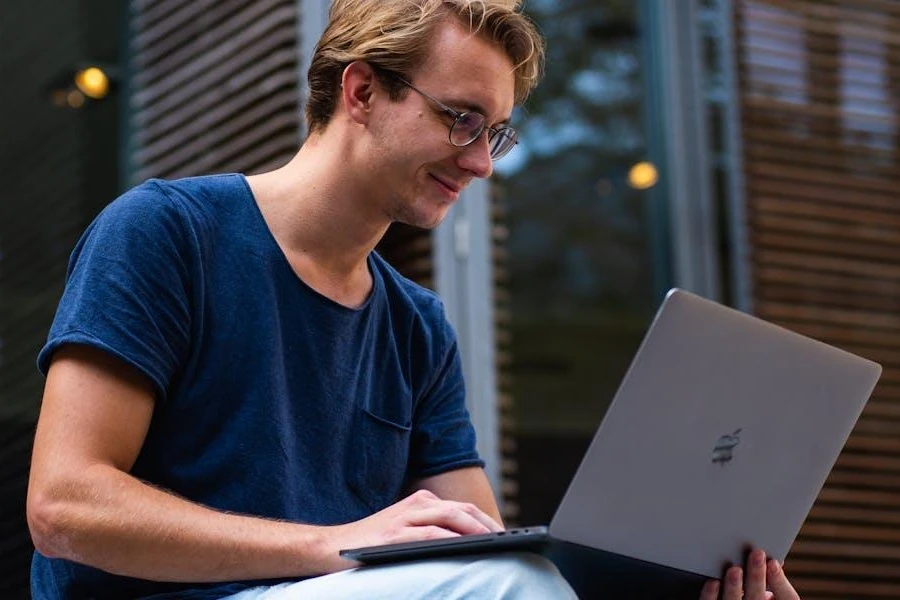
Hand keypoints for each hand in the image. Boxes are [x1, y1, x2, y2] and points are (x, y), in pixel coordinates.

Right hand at [321, 489, 503, 570]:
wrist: (330, 546)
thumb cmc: (372, 543)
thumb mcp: (405, 529)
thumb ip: (431, 530)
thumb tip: (468, 543)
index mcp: (421, 502)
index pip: (462, 508)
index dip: (485, 520)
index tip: (505, 534)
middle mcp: (416, 505)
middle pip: (461, 509)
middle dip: (487, 523)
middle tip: (507, 538)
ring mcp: (404, 518)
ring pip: (449, 517)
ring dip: (473, 528)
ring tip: (493, 541)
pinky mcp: (394, 535)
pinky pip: (428, 533)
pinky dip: (449, 538)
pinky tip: (462, 545)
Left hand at [700, 549, 799, 599]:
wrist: (733, 598)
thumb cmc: (754, 592)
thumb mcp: (773, 588)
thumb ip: (773, 577)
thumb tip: (773, 560)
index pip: (785, 598)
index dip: (779, 581)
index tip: (773, 562)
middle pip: (756, 598)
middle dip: (756, 576)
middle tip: (757, 554)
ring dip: (734, 587)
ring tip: (734, 569)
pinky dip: (711, 594)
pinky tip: (713, 582)